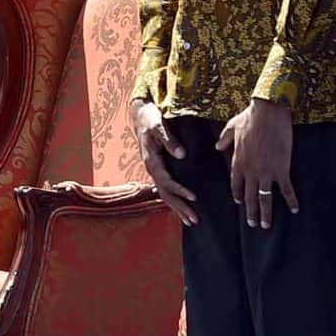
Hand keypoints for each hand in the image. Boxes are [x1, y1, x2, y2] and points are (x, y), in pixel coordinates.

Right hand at [133, 99, 197, 225]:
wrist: (140, 114)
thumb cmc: (150, 119)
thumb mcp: (158, 126)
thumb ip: (169, 140)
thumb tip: (182, 155)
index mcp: (151, 160)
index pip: (166, 180)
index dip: (179, 190)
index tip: (194, 197)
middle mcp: (152, 169)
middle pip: (165, 193)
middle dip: (179, 207)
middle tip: (194, 220)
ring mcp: (154, 170)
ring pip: (165, 194)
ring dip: (178, 208)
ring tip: (191, 221)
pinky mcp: (158, 169)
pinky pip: (165, 189)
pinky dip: (174, 201)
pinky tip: (182, 209)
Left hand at [218, 97, 298, 228]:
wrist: (267, 113)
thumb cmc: (249, 118)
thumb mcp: (231, 128)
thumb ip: (224, 140)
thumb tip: (217, 147)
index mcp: (238, 161)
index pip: (235, 184)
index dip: (238, 195)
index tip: (240, 203)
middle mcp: (250, 170)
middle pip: (249, 196)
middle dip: (250, 212)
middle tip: (253, 224)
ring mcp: (266, 171)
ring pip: (264, 198)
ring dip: (266, 212)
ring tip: (266, 225)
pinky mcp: (281, 169)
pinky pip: (286, 189)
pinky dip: (291, 200)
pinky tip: (295, 210)